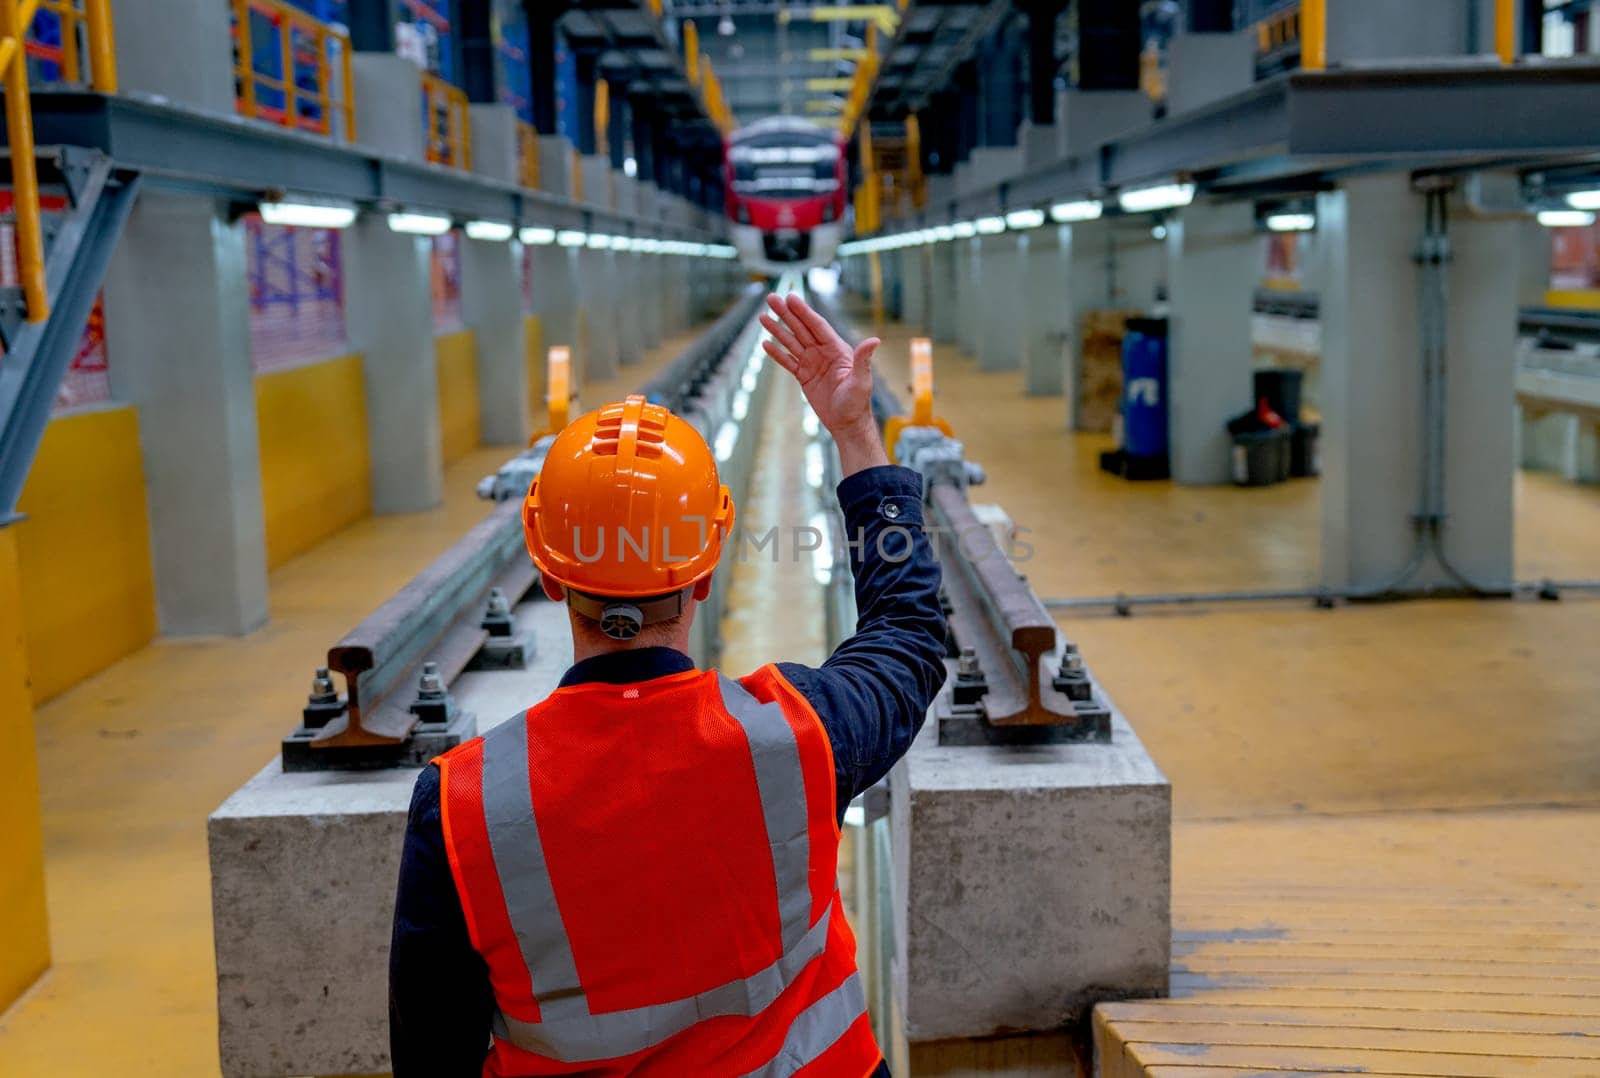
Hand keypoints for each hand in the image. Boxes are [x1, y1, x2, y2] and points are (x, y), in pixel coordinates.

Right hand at [760, 293, 880, 441]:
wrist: (847, 423)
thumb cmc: (857, 403)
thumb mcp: (861, 381)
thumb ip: (863, 360)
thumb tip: (874, 341)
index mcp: (837, 349)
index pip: (817, 326)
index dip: (803, 312)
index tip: (791, 298)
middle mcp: (823, 352)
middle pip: (801, 329)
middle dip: (786, 314)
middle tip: (771, 298)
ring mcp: (812, 363)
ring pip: (791, 342)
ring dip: (777, 330)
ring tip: (762, 317)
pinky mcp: (804, 376)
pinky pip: (788, 362)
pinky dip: (777, 353)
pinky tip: (765, 344)